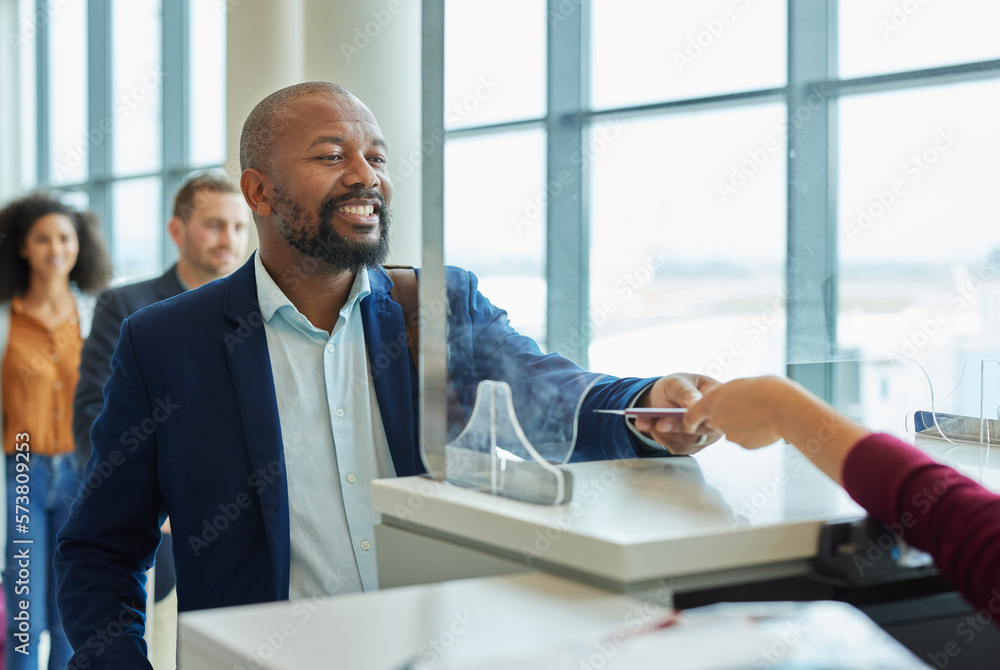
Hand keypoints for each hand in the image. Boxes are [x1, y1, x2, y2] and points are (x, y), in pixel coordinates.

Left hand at [632, 373, 722, 453]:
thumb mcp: (678, 382)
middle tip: (660, 424)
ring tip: (644, 422)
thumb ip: (685, 392)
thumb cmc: (676, 386)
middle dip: (677, 427)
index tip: (685, 413)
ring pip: (687, 442)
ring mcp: (705, 436)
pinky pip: (678, 448)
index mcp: (718, 400)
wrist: (664, 397)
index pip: (715, 411)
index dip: (700, 414)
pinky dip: (660, 438)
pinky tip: (647, 426)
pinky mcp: (692, 446)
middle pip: (701, 431)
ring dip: (664, 434)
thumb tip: (695, 403)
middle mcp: (716, 421)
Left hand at [684, 375, 872, 485]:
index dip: (690, 420)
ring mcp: (730, 434)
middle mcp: (717, 419)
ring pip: (731, 431)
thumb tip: (722, 398)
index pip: (690, 416)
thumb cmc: (767, 390)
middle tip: (740, 411)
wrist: (786, 408)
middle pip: (712, 423)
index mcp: (712, 400)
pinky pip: (745, 439)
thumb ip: (725, 395)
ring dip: (740, 426)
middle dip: (722, 420)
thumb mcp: (739, 385)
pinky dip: (752, 434)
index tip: (691, 424)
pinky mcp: (744, 444)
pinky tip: (765, 424)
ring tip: (759, 414)